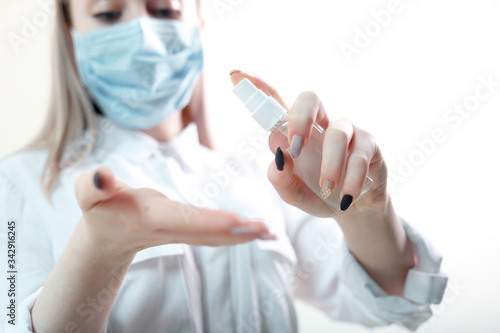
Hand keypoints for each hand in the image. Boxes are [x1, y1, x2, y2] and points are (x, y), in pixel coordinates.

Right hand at [74, 167, 274, 258]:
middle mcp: (171, 228)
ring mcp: (181, 234)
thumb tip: (100, 175)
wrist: (106, 236)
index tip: (238, 221)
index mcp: (151, 218)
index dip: (212, 221)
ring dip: (243, 235)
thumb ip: (93, 186)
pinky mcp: (187, 232)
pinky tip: (257, 231)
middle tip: (268, 230)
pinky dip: (237, 233)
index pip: (185, 220)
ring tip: (270, 232)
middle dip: (238, 232)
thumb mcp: (88, 194)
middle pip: (209, 232)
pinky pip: (215, 234)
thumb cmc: (99, 209)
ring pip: (216, 236)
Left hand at [230, 71, 388, 219]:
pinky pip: (359, 156)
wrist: (353, 210)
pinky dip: (351, 179)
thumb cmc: (319, 194)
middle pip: (310, 98)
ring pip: (337, 132)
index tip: (235, 74)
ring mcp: (346, 131)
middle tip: (294, 148)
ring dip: (329, 164)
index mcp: (295, 132)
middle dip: (300, 118)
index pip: (276, 104)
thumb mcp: (295, 194)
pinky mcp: (368, 144)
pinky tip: (346, 197)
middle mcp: (319, 124)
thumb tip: (279, 158)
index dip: (257, 87)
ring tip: (326, 188)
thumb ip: (282, 181)